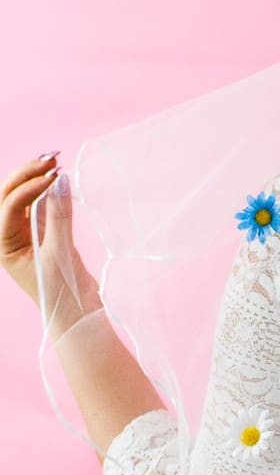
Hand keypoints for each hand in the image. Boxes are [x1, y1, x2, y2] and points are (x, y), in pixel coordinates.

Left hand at [0, 154, 102, 337]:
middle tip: (50, 157)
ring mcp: (25, 235)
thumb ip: (59, 216)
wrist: (77, 317)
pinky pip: (42, 206)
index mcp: (3, 245)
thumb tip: (61, 181)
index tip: (53, 176)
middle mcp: (9, 237)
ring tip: (54, 160)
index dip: (29, 188)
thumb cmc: (62, 293)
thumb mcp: (59, 253)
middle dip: (27, 174)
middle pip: (9, 196)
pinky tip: (61, 178)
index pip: (9, 206)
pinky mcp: (44, 235)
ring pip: (24, 197)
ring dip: (37, 178)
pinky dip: (50, 191)